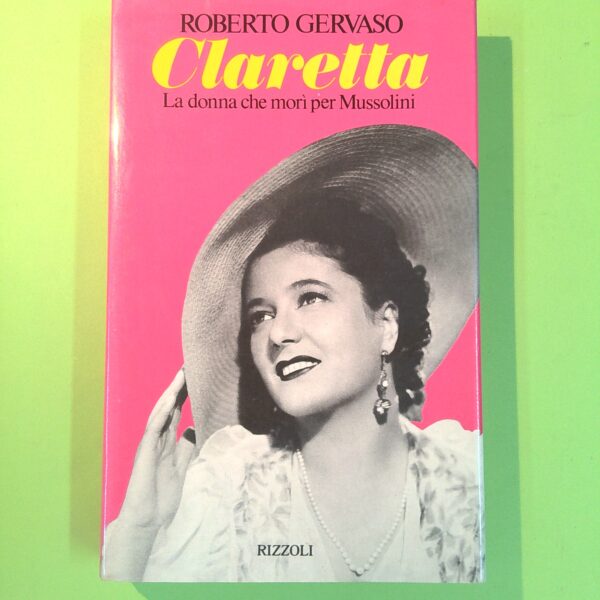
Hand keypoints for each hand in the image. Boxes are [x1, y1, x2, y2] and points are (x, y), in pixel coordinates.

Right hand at [118, 369, 195, 530]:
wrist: (147, 520)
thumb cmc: (162, 496)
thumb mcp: (182, 466)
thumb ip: (186, 447)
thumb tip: (194, 427)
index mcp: (166, 442)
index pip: (177, 411)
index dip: (186, 394)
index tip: (197, 376)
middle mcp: (157, 439)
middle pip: (169, 407)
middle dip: (179, 387)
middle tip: (191, 366)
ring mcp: (150, 444)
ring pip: (160, 413)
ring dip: (170, 394)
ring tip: (181, 375)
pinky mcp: (145, 453)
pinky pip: (153, 429)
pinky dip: (160, 414)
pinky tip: (169, 401)